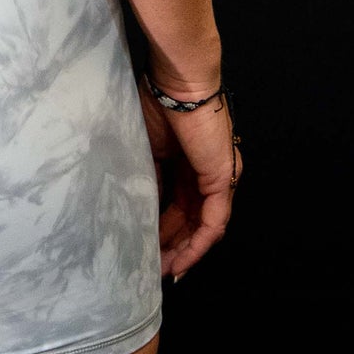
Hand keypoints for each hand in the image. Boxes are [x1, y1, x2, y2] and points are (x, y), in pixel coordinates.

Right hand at [138, 80, 240, 279]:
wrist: (178, 82)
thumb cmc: (157, 101)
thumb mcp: (144, 147)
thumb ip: (144, 175)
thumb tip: (129, 204)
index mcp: (187, 161)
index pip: (176, 203)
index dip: (160, 227)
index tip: (141, 245)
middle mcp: (206, 173)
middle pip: (190, 219)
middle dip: (170, 245)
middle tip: (149, 266)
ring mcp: (218, 178)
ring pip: (203, 227)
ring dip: (183, 251)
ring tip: (160, 271)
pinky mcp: (223, 181)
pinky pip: (213, 223)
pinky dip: (197, 245)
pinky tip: (180, 262)